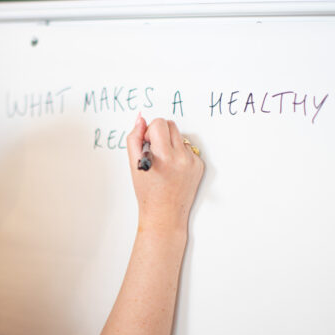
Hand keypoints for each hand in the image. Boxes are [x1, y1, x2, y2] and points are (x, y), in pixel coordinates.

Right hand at [126, 114, 203, 231]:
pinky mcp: (199, 166)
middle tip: (154, 151)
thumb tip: (140, 119)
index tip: (147, 144)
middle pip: (171, 125)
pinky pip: (188, 149)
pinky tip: (173, 169)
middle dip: (160, 133)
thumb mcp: (134, 165)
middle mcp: (181, 158)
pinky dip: (179, 154)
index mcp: (164, 156)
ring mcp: (193, 162)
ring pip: (180, 136)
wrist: (164, 215)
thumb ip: (134, 138)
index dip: (150, 132)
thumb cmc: (147, 192)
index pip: (159, 123)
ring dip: (170, 143)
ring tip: (164, 162)